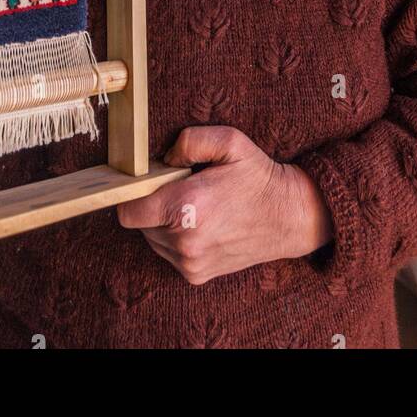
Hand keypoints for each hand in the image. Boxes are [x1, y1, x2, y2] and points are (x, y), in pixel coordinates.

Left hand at [116, 125, 333, 285]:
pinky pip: (168, 254)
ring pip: (152, 239)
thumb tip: (162, 159)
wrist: (288, 216)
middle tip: (184, 188)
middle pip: (140, 223)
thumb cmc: (257, 176)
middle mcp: (185, 242)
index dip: (132, 194)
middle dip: (153, 204)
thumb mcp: (229, 141)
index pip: (128, 211)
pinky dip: (176, 239)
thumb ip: (189, 140)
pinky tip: (201, 224)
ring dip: (164, 223)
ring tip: (196, 206)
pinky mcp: (196, 276)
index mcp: (187, 208)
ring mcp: (190, 263)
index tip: (148, 182)